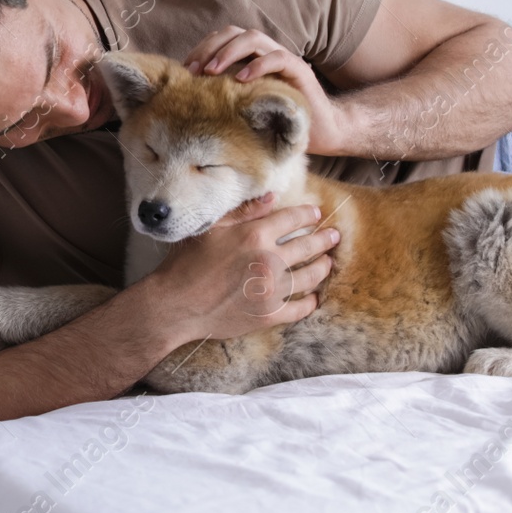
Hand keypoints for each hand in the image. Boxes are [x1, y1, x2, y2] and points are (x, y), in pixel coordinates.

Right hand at [145, 192, 337, 344]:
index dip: (308, 215)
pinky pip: (300, 308)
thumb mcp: (213, 229)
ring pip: (311, 277)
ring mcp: (271, 290)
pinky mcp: (269, 315)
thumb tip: (272, 197)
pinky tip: (313, 298)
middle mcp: (268, 261)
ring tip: (328, 263)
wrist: (176, 305)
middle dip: (325, 240)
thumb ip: (245, 212)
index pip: (294, 219)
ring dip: (323, 268)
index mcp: (255, 235)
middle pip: (309, 246)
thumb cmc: (188, 262)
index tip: (316, 215)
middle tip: (335, 237)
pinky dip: (310, 302)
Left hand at [183, 27, 348, 155]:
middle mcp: (266, 53)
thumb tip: (190, 99)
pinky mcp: (299, 71)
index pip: (222, 39)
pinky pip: (278, 58)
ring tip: (211, 71)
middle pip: (233, 33)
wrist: (322, 132)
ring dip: (228, 51)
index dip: (201, 49)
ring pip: (253, 38)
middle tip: (193, 70)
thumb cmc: (279, 121)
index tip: (185, 70)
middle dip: (209, 47)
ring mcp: (283, 59)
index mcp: (251, 58)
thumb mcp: (245, 107)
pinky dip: (258, 65)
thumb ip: (226, 95)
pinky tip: (241, 79)